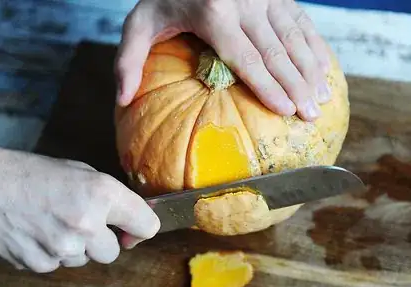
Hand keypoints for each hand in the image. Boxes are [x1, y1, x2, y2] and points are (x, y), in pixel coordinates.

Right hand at [0, 145, 159, 272]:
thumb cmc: (35, 174)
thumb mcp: (82, 173)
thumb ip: (111, 198)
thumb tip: (130, 221)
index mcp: (103, 194)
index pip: (147, 226)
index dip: (141, 229)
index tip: (133, 230)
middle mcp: (87, 224)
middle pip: (113, 252)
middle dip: (102, 241)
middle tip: (82, 223)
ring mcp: (64, 248)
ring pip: (85, 260)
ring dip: (76, 247)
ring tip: (53, 223)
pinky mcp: (42, 264)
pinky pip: (59, 265)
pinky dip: (53, 253)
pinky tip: (38, 233)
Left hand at [115, 0, 331, 120]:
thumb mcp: (139, 23)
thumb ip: (129, 60)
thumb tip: (122, 100)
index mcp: (213, 13)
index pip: (246, 58)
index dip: (268, 86)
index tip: (286, 111)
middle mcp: (245, 1)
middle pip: (276, 52)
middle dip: (296, 86)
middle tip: (310, 116)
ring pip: (295, 37)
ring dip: (312, 69)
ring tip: (322, 99)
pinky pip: (302, 19)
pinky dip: (314, 46)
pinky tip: (324, 68)